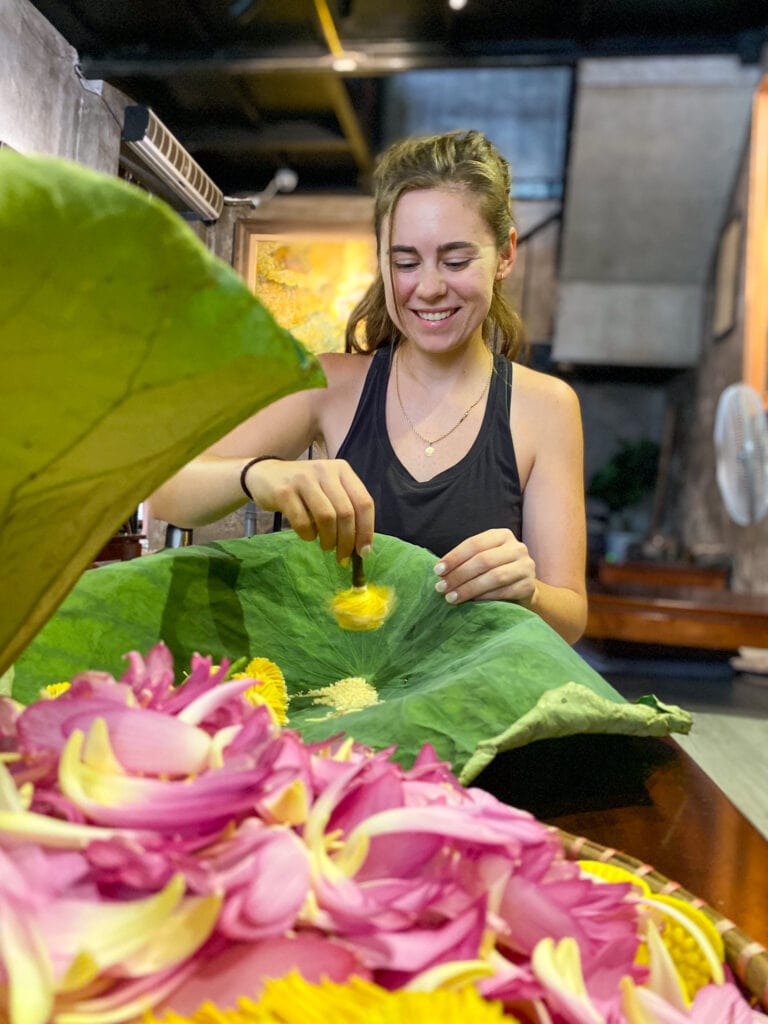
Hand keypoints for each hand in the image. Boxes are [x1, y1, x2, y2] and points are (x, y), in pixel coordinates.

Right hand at [243, 458, 373, 562]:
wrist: (265, 475)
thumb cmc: (304, 489)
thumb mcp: (329, 490)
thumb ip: (346, 510)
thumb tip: (362, 547)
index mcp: (342, 470)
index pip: (364, 502)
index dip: (366, 530)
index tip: (363, 552)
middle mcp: (325, 470)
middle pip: (346, 513)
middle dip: (347, 541)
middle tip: (342, 557)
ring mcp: (304, 479)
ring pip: (327, 518)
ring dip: (329, 540)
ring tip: (326, 546)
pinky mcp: (284, 492)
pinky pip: (303, 522)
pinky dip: (308, 536)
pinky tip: (308, 536)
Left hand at [432, 528, 536, 605]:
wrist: (523, 589)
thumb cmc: (495, 571)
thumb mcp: (483, 559)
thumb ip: (465, 560)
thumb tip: (439, 572)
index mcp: (502, 535)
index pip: (474, 544)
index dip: (454, 557)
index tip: (437, 570)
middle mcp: (517, 547)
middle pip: (483, 560)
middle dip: (459, 575)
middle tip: (441, 588)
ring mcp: (526, 566)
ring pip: (494, 577)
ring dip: (469, 588)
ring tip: (451, 598)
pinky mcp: (530, 585)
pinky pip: (504, 592)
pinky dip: (485, 597)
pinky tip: (472, 602)